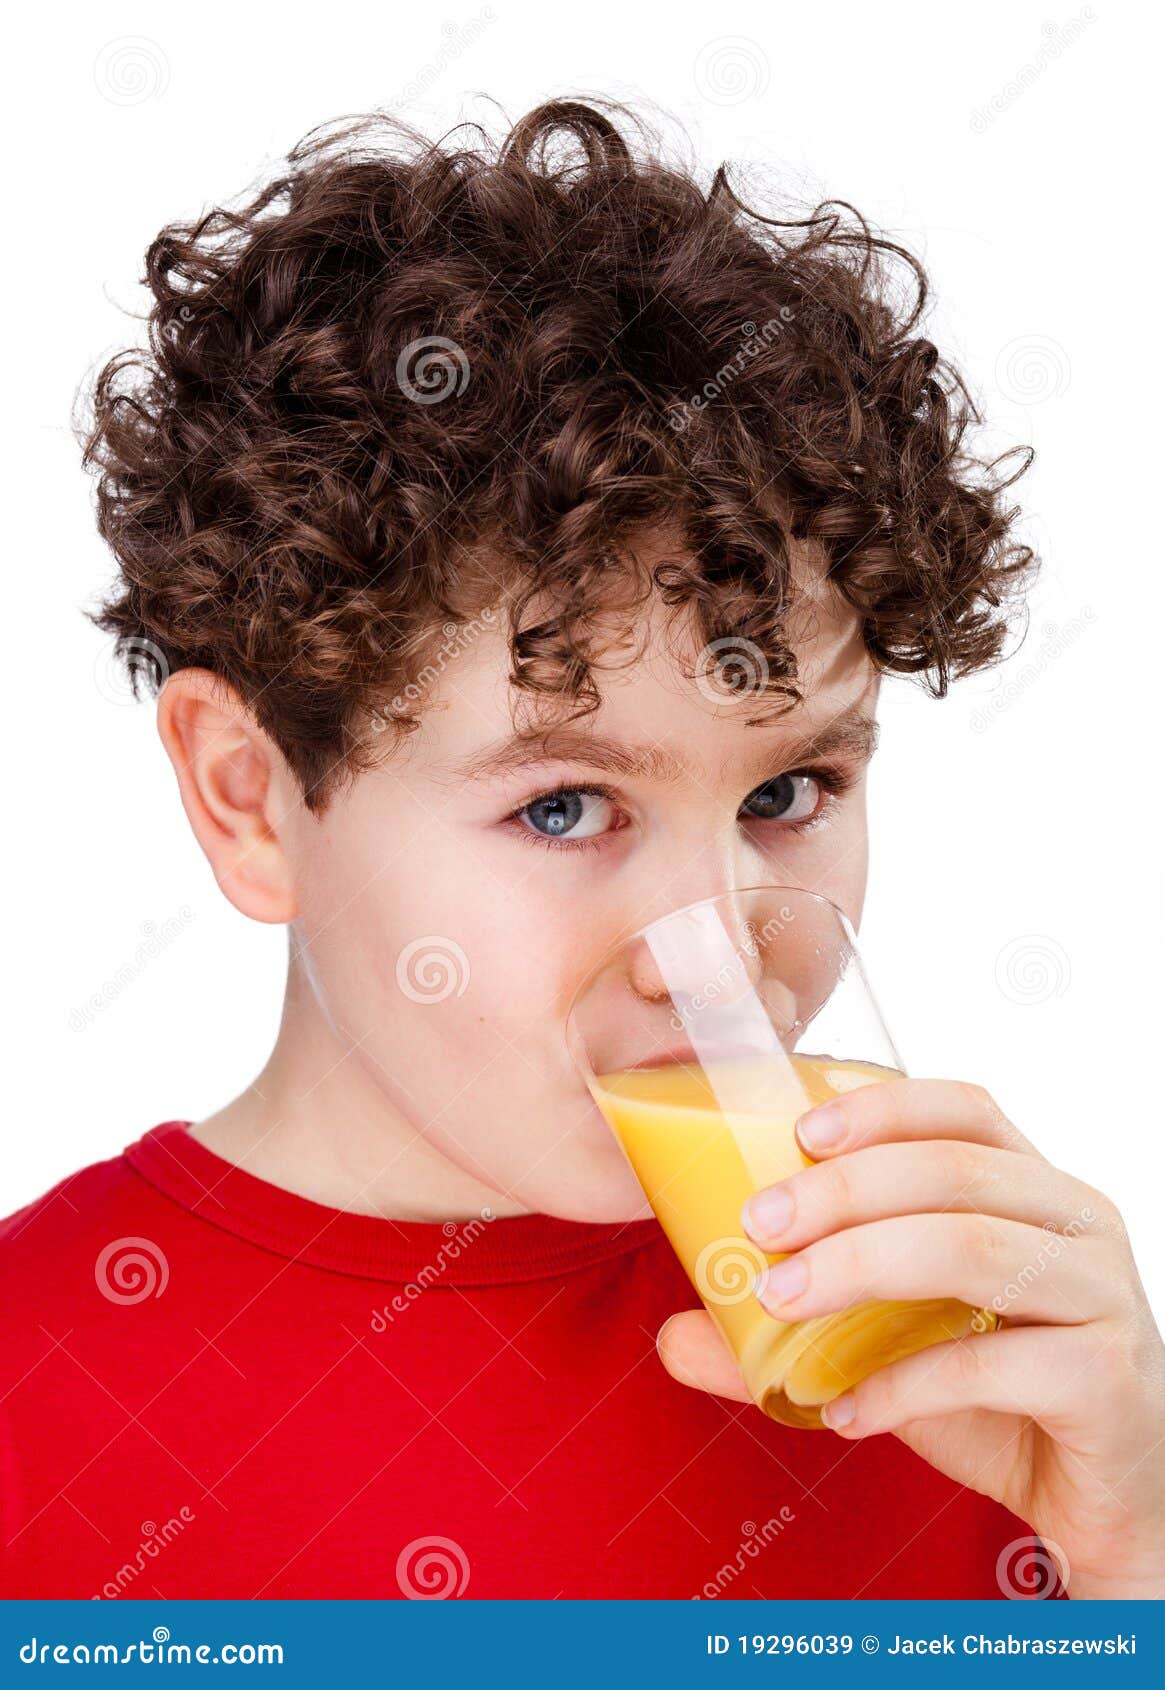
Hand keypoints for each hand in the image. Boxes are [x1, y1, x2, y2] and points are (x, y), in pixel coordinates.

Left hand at [655, 1078, 1164, 1598]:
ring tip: (781, 1300)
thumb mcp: (894, 1350)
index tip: (800, 1131)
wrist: (1105, 1497)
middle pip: (954, 1171)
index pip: (965, 1108)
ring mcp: (1101, 1296)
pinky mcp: (1106, 1378)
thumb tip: (675, 1332)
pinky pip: (994, 1364)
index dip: (884, 1105)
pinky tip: (844, 1408)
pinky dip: (905, 1384)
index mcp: (1033, 1186)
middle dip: (843, 1190)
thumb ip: (796, 1334)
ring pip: (972, 1248)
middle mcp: (1076, 1222)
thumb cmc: (1003, 1396)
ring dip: (861, 1266)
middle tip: (758, 1225)